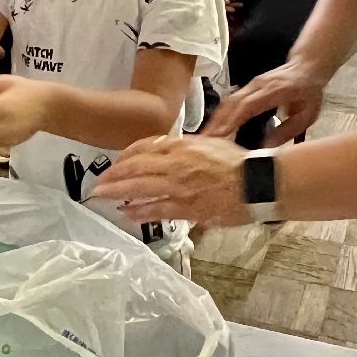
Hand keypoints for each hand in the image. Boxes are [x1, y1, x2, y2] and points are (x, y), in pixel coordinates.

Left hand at [94, 134, 250, 225]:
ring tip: (104, 196)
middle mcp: (175, 163)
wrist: (256, 182)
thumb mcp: (209, 143)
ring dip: (118, 192)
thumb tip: (168, 151)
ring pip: (140, 188)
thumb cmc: (237, 162)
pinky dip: (140, 212)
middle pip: (135, 167)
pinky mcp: (186, 207)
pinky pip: (157, 210)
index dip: (126, 156)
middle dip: (114, 175)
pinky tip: (129, 214)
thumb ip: (186, 147)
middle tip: (100, 183)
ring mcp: (179, 186)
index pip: (144, 147)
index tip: (117, 163)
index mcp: (181, 145)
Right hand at [206, 57, 328, 145]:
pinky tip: (214, 127)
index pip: (249, 105)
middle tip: (205, 141)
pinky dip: (221, 114)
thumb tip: (265, 147)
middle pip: (233, 103)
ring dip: (216, 118)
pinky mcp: (248, 87)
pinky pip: (231, 100)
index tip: (221, 134)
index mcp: (275, 91)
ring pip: (229, 101)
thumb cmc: (309, 93)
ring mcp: (252, 84)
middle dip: (217, 122)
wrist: (306, 67)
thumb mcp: (307, 115)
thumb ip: (287, 130)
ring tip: (205, 137)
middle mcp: (259, 85)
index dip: (233, 119)